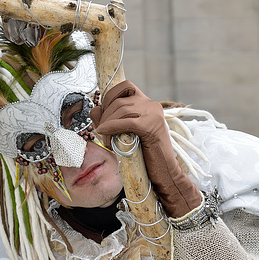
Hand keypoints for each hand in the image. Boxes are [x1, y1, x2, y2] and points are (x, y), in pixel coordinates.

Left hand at [90, 81, 201, 217]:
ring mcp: (153, 114)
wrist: (164, 173)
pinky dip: (111, 127)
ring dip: (107, 125)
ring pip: (121, 110)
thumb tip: (94, 109)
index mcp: (147, 103)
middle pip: (118, 101)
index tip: (103, 113)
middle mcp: (152, 105)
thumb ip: (107, 120)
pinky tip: (105, 135)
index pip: (125, 86)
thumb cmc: (144, 155)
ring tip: (106, 141)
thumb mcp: (123, 133)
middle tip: (102, 134)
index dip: (109, 96)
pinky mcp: (152, 126)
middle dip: (104, 117)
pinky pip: (126, 122)